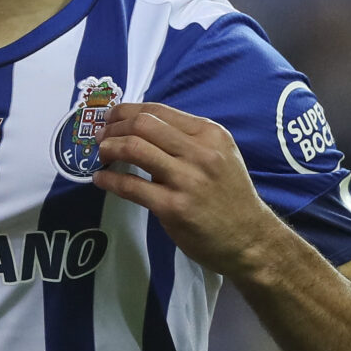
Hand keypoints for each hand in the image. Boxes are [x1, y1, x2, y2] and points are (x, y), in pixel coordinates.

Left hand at [91, 102, 285, 279]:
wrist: (250, 239)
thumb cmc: (230, 196)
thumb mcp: (220, 156)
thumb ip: (188, 140)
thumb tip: (143, 128)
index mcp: (210, 134)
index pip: (159, 111)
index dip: (127, 111)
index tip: (112, 117)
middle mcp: (200, 152)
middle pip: (143, 124)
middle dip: (114, 127)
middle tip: (101, 136)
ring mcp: (186, 180)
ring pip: (134, 149)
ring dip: (109, 148)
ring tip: (101, 155)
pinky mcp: (173, 207)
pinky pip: (131, 186)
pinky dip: (109, 180)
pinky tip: (101, 180)